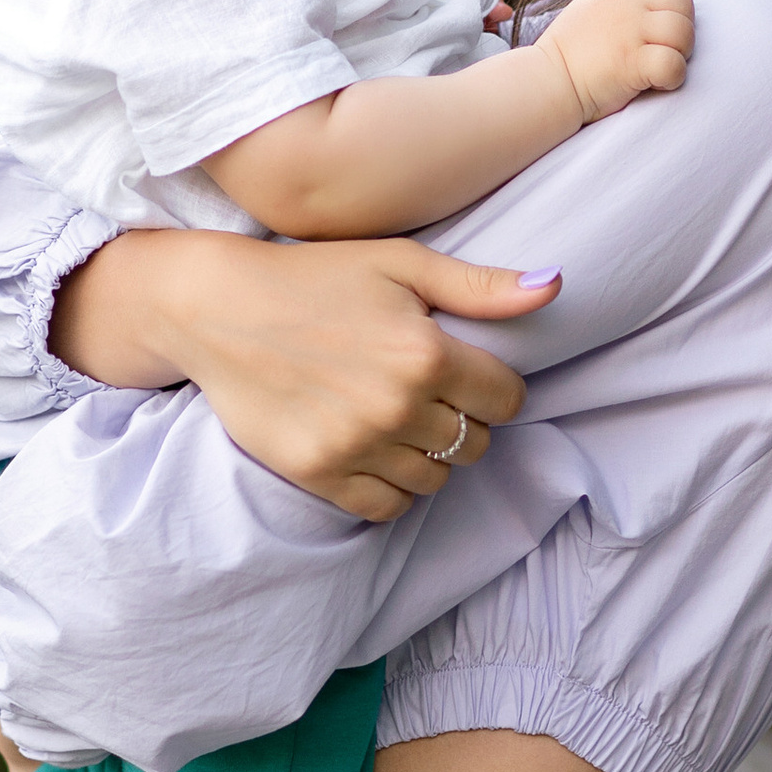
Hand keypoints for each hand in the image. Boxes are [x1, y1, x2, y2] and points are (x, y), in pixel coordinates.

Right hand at [51, 230, 558, 521]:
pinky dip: (392, 488)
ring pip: (436, 480)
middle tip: (429, 394)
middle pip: (476, 444)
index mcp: (426, 352)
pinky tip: (376, 451)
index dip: (495, 387)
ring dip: (429, 455)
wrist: (217, 308)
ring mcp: (356, 445)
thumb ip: (479, 287)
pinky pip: (386, 507)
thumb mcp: (400, 263)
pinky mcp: (318, 473)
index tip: (468, 374)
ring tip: (398, 419)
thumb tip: (554, 287)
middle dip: (464, 420)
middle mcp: (396, 406)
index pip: (507, 399)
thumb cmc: (313, 276)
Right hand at [544, 0, 694, 127]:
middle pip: (683, 4)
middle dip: (683, 29)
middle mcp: (627, 3)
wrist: (547, 81)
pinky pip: (674, 65)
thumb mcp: (594, 5)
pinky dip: (673, 78)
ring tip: (660, 66)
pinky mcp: (632, 64)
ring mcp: (630, 31)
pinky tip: (656, 83)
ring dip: (681, 53)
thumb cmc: (572, 50)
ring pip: (684, 32)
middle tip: (664, 50)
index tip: (663, 21)